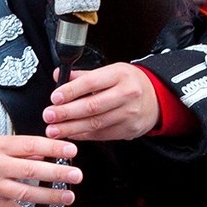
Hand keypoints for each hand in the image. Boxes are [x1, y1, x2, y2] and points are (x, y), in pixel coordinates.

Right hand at [0, 135, 79, 206]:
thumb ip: (18, 148)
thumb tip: (43, 152)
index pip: (31, 145)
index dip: (53, 148)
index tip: (71, 150)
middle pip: (32, 169)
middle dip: (57, 173)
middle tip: (76, 175)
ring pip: (27, 192)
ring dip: (50, 196)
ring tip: (68, 196)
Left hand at [43, 63, 159, 141]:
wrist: (156, 99)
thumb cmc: (130, 83)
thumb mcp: (110, 71)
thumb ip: (84, 76)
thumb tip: (60, 76)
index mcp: (119, 74)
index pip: (91, 83)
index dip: (70, 91)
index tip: (54, 98)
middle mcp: (126, 94)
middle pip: (92, 106)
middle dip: (66, 113)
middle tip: (49, 116)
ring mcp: (129, 114)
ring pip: (95, 123)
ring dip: (71, 128)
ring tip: (54, 130)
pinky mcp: (128, 130)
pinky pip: (101, 135)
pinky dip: (83, 136)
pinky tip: (71, 134)